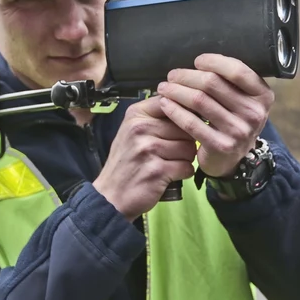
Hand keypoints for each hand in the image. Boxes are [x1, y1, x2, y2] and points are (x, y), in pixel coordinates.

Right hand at [92, 96, 196, 219]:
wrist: (110, 196)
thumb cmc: (126, 162)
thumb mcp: (133, 131)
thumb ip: (157, 117)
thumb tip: (189, 105)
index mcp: (136, 114)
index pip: (173, 103)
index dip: (185, 115)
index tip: (182, 126)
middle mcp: (141, 128)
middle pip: (185, 128)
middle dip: (186, 142)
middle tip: (171, 153)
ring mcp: (148, 149)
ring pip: (189, 148)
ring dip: (185, 159)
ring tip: (169, 164)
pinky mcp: (157, 170)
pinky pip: (187, 167)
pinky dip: (183, 173)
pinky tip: (170, 175)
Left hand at [156, 53, 273, 177]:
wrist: (232, 158)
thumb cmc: (232, 120)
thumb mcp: (242, 100)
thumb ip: (230, 81)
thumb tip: (200, 63)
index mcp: (262, 96)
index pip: (237, 70)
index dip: (214, 62)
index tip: (197, 61)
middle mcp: (254, 113)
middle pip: (212, 83)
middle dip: (187, 76)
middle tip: (172, 76)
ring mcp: (239, 131)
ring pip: (199, 100)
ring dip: (176, 91)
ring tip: (164, 88)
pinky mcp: (221, 146)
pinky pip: (191, 122)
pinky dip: (174, 110)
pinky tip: (165, 104)